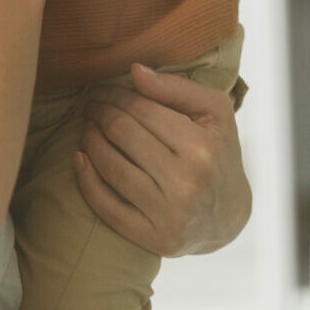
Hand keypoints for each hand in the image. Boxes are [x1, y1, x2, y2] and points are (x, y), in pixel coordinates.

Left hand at [73, 63, 250, 256]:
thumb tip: (134, 70)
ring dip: (90, 142)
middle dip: (100, 113)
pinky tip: (80, 159)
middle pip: (122, 134)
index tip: (102, 89)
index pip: (142, 110)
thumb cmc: (219, 153)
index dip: (115, 95)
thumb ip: (176, 88)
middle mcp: (186, 182)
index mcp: (201, 147)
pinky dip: (86, 181)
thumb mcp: (214, 112)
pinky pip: (107, 208)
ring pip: (111, 168)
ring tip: (87, 128)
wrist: (229, 214)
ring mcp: (169, 214)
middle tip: (91, 106)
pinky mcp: (154, 239)